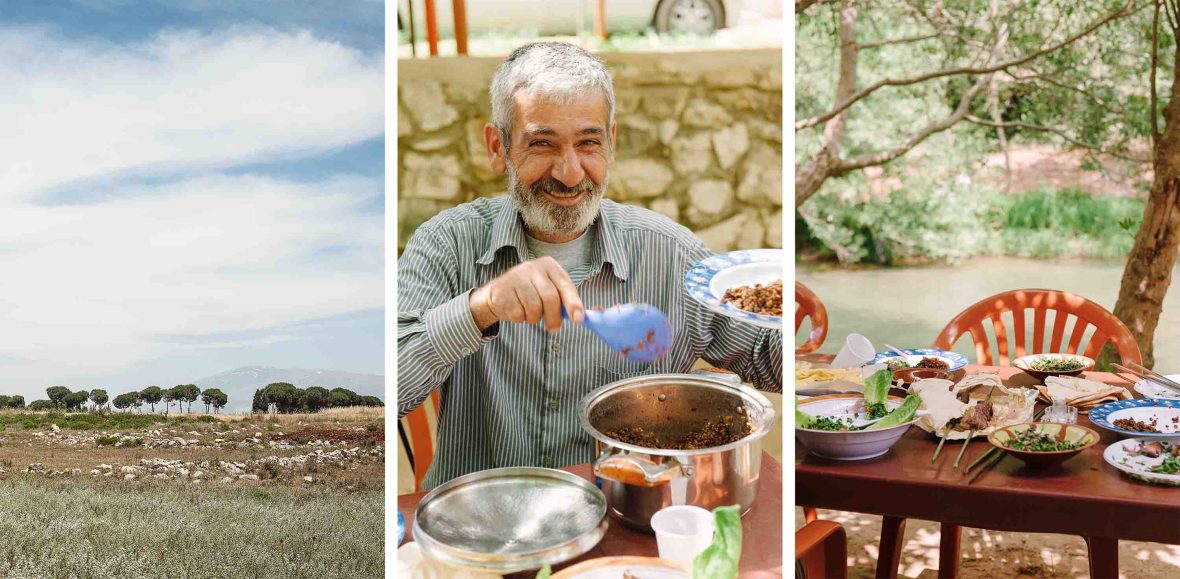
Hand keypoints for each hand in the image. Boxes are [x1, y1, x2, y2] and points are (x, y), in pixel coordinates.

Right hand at [469, 257, 583, 331]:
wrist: (497, 294)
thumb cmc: (530, 293)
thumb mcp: (549, 290)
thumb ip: (565, 301)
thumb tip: (583, 316)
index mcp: (549, 266)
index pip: (565, 286)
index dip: (573, 303)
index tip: (578, 319)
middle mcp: (532, 267)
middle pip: (550, 297)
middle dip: (553, 317)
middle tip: (553, 328)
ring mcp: (515, 277)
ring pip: (533, 307)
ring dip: (534, 318)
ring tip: (529, 313)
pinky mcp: (502, 290)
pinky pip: (518, 313)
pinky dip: (519, 318)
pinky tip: (516, 310)